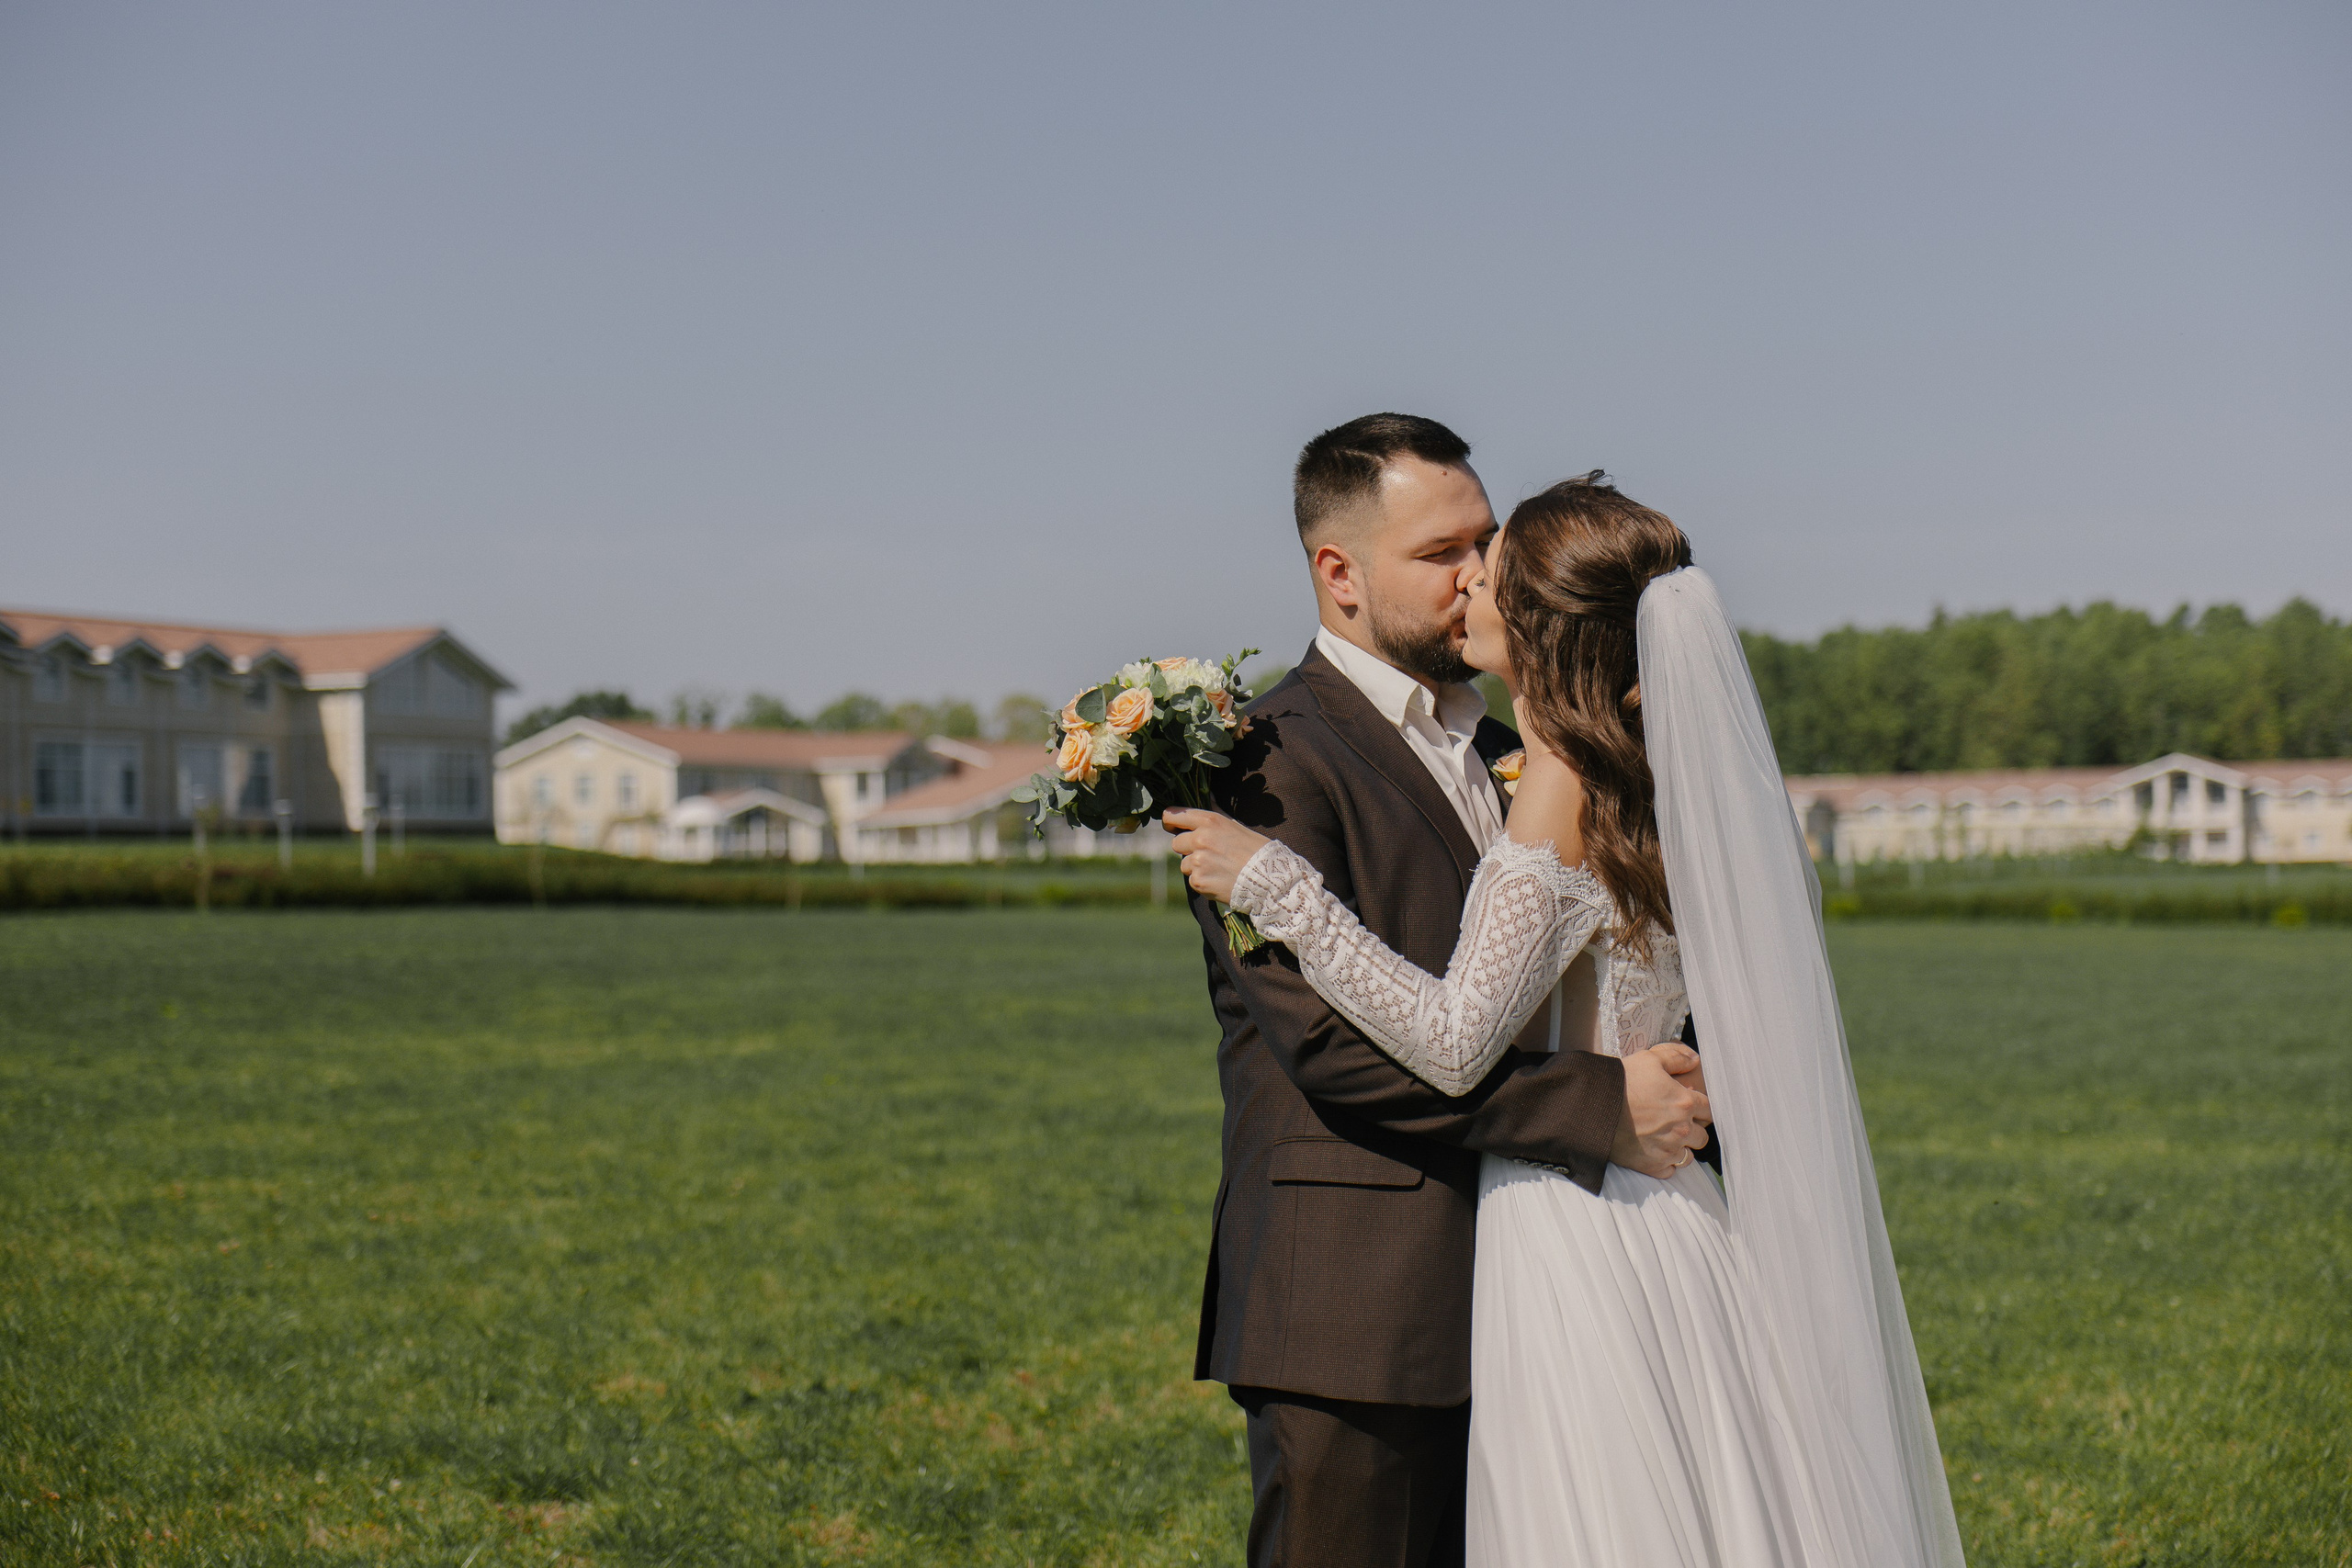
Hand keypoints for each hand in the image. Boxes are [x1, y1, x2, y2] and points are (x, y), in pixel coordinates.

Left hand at [1162, 808, 1269, 903]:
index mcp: (1209, 822)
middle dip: (1187, 849)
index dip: (1170, 821)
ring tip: (1218, 869)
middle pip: (1176, 843)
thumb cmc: (1256, 850)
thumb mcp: (1237, 825)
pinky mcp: (1198, 881)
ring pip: (1184, 864)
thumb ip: (1217, 813)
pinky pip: (1193, 880)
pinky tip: (1220, 880)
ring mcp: (1197, 861)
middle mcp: (1200, 839)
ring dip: (1196, 867)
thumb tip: (1209, 795)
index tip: (1171, 826)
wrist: (1269, 879)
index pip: (1174, 815)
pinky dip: (1203, 882)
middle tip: (1208, 855)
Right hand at [1609, 1041, 1711, 1177]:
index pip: (1709, 1109)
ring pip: (1689, 1156)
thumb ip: (1676, 1057)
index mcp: (1685, 1103)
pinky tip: (1654, 1151)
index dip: (1700, 1107)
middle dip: (1693, 1128)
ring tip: (1665, 1139)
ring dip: (1682, 1148)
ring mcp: (1668, 1150)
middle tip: (1676, 1122)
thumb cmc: (1621, 1082)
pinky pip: (1670, 1170)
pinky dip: (1665, 1163)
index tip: (1689, 1106)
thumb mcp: (1648, 1059)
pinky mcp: (1653, 1166)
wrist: (1592, 1108)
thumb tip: (1694, 1059)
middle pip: (1703, 1136)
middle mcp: (1682, 1129)